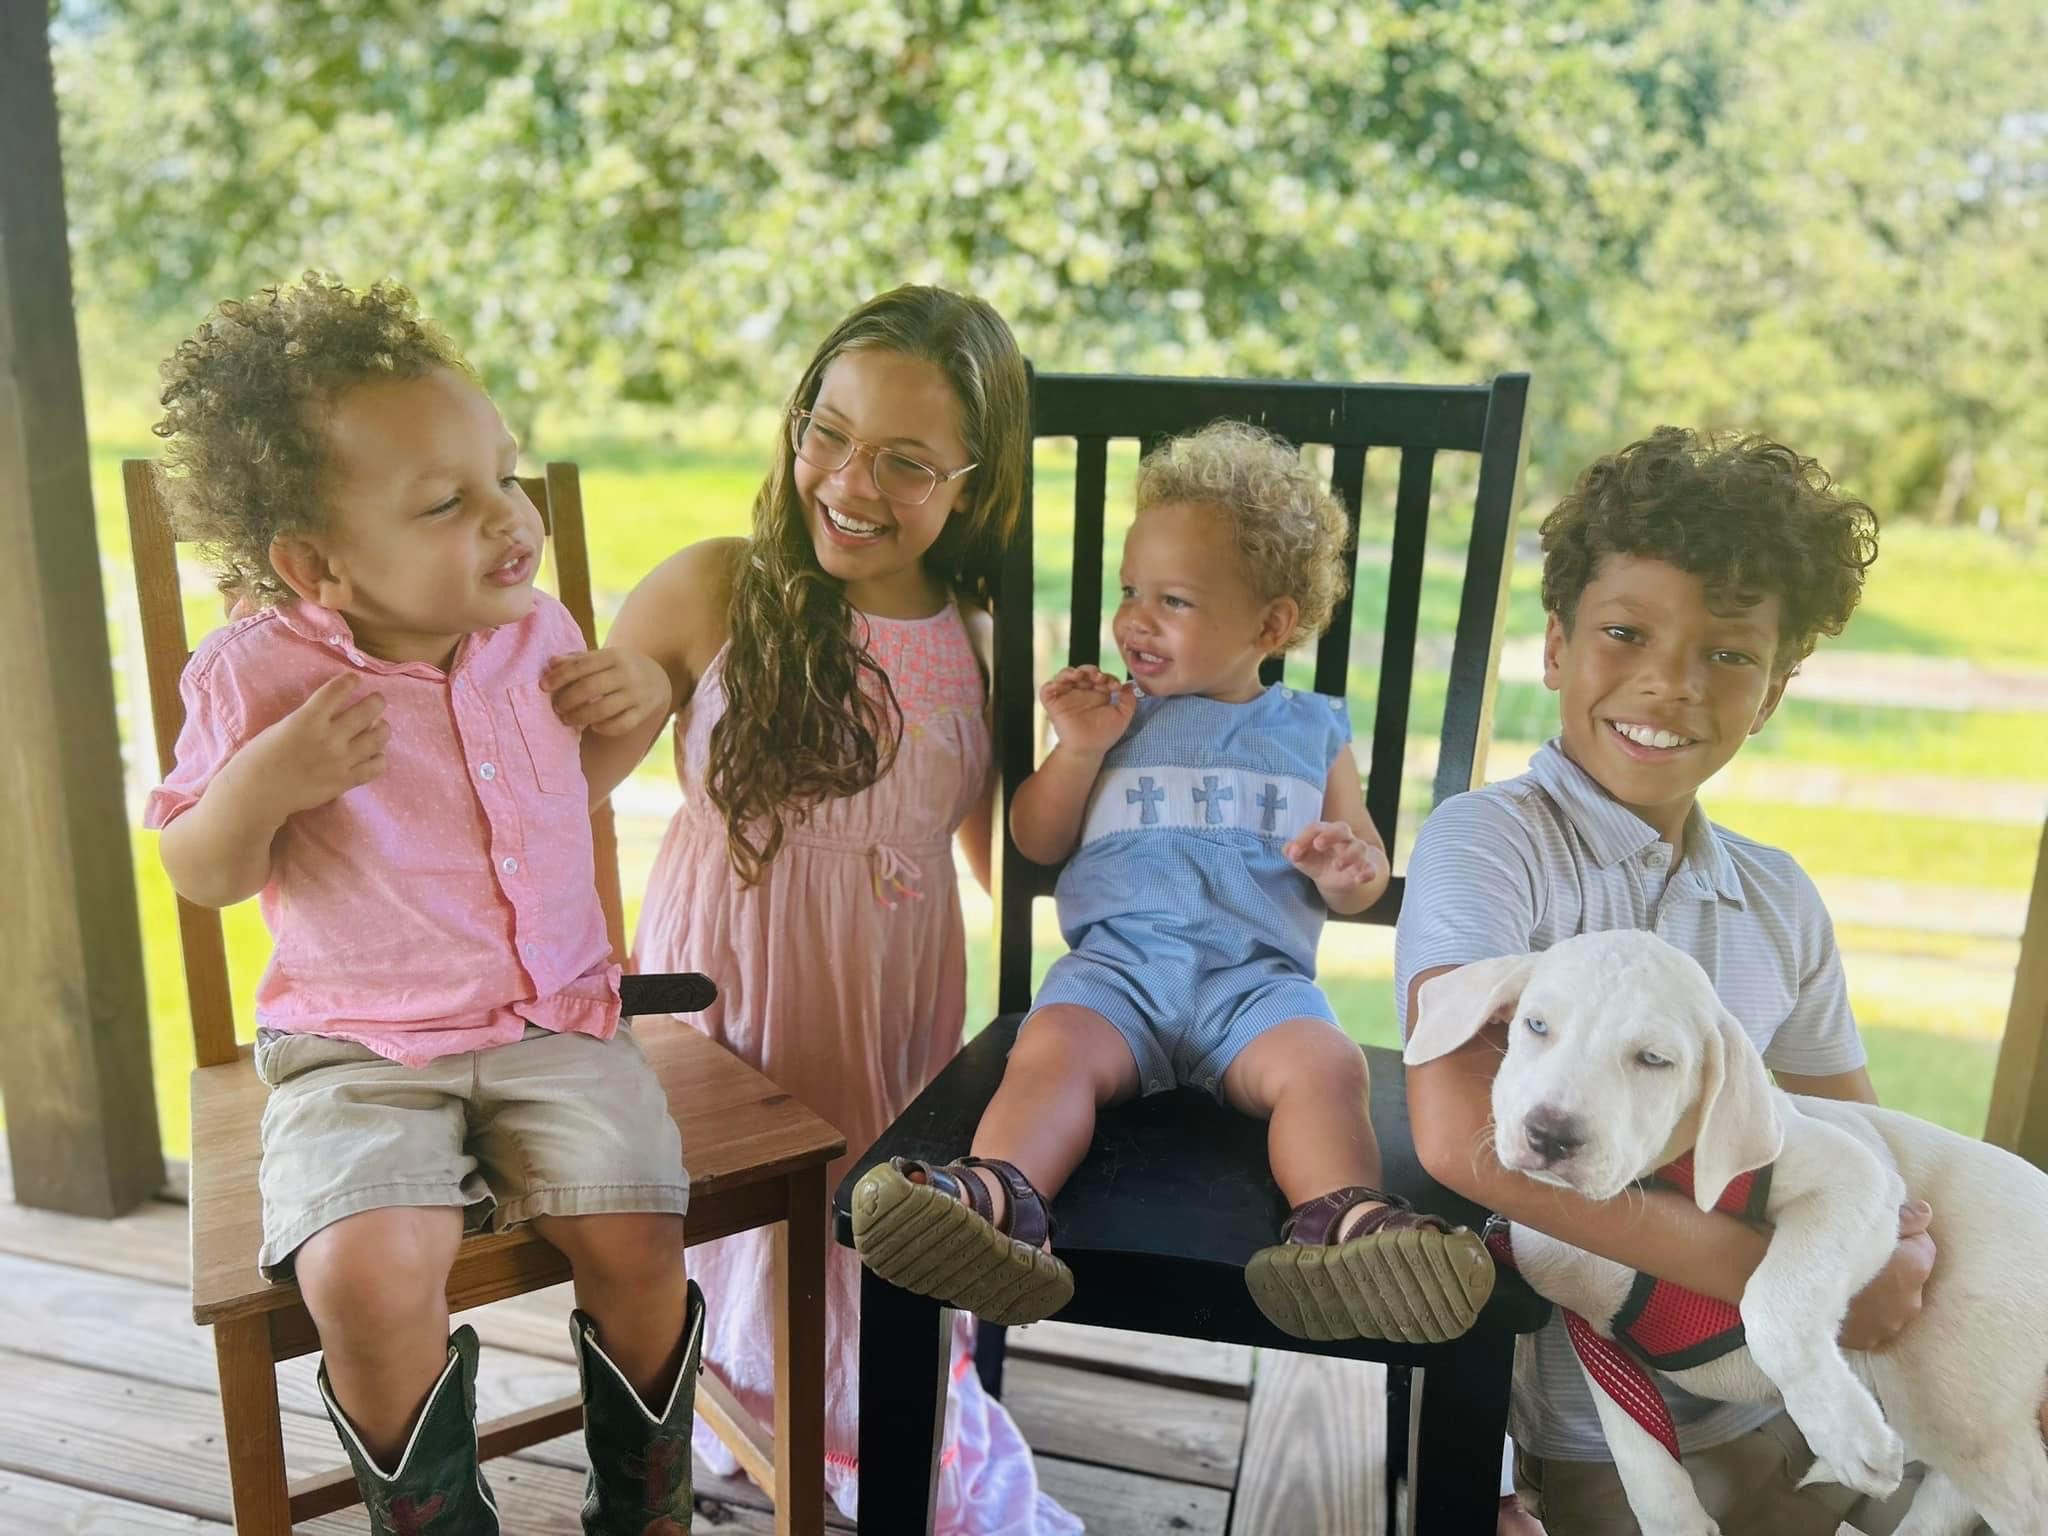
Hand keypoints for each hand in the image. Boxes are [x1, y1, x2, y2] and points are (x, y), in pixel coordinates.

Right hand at [235, 674, 387, 819]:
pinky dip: (379, 758)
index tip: (355, 679)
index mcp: (308, 719)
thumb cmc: (262, 756)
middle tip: (378, 700)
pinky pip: (376, 767)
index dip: (350, 681)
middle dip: (377, 702)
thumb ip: (311, 718)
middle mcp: (329, 737)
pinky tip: (375, 755)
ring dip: (382, 729)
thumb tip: (337, 712)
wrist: (258, 792)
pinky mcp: (345, 781)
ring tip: (380, 727)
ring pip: (378, 738)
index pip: (338, 690)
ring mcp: (340, 760)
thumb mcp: (284, 725)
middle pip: (368, 711)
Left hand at [543, 646, 671, 736]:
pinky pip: (620, 725)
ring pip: (603, 709)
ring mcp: (636, 694)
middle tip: (556, 707)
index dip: (559, 677)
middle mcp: (627, 674)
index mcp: (614, 656)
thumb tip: (552, 663)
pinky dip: (603, 728)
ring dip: (580, 717)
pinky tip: (593, 725)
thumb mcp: (602, 657)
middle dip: (567, 700)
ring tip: (567, 719)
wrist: (657, 678)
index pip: (581, 666)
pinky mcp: (642, 712)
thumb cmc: (618, 667)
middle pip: (590, 688)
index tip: (543, 687)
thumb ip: (577, 660)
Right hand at [1041, 665, 1136, 754]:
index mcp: (1097, 693)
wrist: (1088, 750)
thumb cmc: (1104, 735)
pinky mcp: (1053, 704)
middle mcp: (1081, 692)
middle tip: (1098, 677)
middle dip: (1090, 670)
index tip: (1115, 686)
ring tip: (1079, 675)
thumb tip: (1129, 685)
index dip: (1108, 677)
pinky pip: (1047, 689)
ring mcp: (1067, 696)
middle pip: (1082, 671)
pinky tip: (1060, 684)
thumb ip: (1129, 701)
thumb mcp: (1122, 717)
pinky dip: (1051, 684)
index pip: (1100, 676)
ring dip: (1071, 671)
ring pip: (1064, 675)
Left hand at [1284, 819, 1384, 896]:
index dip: (1304, 838)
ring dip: (1349, 855)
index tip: (1294, 853)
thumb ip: (1293, 851)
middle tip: (1318, 845)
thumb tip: (1288, 850)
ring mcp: (1357, 853)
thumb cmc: (1318, 860)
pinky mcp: (1365, 868)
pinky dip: (1368, 872)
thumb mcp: (1303, 858)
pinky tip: (1359, 879)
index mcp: (1326, 832)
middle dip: (1331, 835)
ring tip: (1337, 866)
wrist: (1339, 876)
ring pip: (1359, 847)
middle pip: (1342, 828)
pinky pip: (1371, 868)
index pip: (1316, 828)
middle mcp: (1343, 839)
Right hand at [1840, 1200, 1934, 1350]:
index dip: (1903, 1234)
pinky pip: (1872, 1319)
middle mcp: (1910, 1300)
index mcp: (1915, 1268)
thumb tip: (1925, 1213)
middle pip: (1908, 1274)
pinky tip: (1843, 1298)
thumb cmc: (1830, 1250)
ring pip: (1891, 1299)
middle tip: (1862, 1251)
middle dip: (1893, 1264)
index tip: (1878, 1230)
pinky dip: (1863, 1310)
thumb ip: (1900, 1217)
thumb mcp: (1864, 1222)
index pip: (1923, 1244)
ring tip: (1849, 1275)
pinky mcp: (1868, 1340)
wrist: (1793, 1294)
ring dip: (1879, 1289)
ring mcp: (1889, 1324)